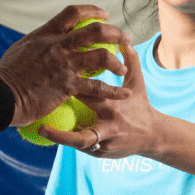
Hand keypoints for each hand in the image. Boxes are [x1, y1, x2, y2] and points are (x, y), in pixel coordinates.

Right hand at [0, 6, 129, 126]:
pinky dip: (114, 91)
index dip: (93, 10)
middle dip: (115, 33)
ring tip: (122, 70)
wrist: (0, 95)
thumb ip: (38, 43)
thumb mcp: (21, 49)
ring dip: (117, 62)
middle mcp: (58, 45)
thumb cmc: (6, 76)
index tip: (105, 15)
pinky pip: (98, 87)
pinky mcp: (68, 86)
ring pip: (102, 56)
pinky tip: (123, 94)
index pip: (74, 12)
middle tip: (124, 39)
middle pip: (96, 31)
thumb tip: (45, 42)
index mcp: (46, 33)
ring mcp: (65, 65)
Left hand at [47, 37, 162, 158]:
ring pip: (79, 140)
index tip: (56, 77)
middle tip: (42, 105)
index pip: (90, 92)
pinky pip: (82, 148)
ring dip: (60, 136)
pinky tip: (54, 137)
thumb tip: (124, 41)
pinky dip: (69, 142)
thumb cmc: (141, 106)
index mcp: (114, 104)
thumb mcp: (137, 83)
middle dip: (64, 109)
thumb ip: (130, 61)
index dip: (73, 86)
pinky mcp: (101, 154)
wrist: (153, 136)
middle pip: (81, 118)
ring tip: (42, 130)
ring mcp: (105, 141)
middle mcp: (109, 123)